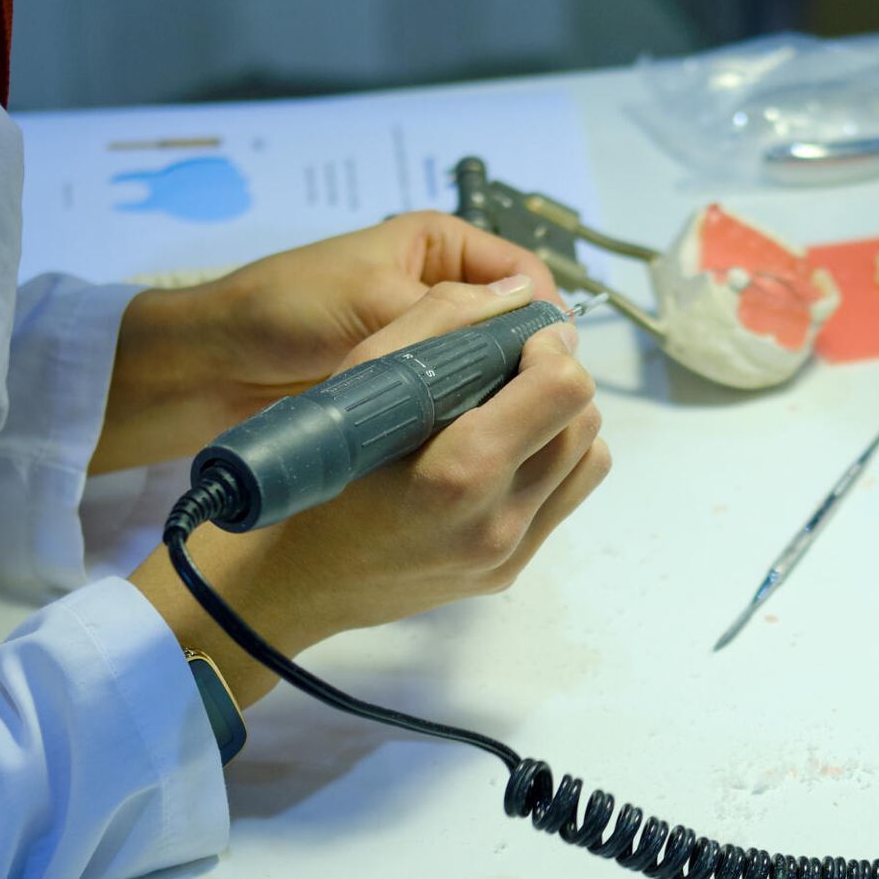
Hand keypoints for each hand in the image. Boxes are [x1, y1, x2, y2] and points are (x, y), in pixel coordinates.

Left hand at [92, 212, 560, 473]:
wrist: (213, 366)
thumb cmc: (284, 309)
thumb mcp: (372, 296)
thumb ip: (452, 308)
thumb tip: (537, 316)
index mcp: (441, 245)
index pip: (525, 275)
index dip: (540, 317)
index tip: (545, 363)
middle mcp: (442, 291)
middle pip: (511, 328)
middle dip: (519, 362)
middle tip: (523, 406)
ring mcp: (425, 346)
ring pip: (486, 371)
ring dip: (491, 396)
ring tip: (499, 428)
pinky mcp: (406, 392)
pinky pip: (454, 404)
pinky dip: (462, 420)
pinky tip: (469, 443)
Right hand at [129, 276, 607, 708]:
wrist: (291, 579)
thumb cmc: (314, 473)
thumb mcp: (357, 380)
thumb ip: (436, 325)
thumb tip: (515, 299)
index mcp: (458, 474)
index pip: (565, 390)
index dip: (552, 350)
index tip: (522, 340)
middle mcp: (493, 523)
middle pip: (584, 422)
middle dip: (557, 383)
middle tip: (512, 371)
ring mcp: (504, 555)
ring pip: (587, 462)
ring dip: (560, 425)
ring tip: (508, 414)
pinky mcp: (506, 573)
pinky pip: (563, 500)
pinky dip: (547, 466)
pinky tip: (500, 457)